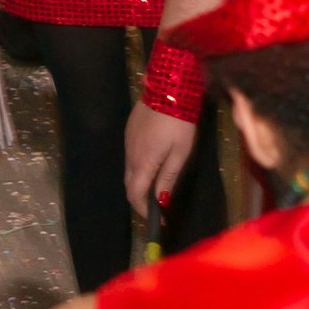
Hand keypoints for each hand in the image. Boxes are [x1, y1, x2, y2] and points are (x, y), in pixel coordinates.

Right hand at [125, 103, 196, 217]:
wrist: (168, 87)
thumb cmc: (180, 122)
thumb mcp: (181, 152)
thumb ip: (168, 177)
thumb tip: (161, 201)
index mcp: (143, 163)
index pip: (136, 195)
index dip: (145, 211)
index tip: (157, 220)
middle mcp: (130, 155)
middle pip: (130, 185)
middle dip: (141, 199)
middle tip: (157, 206)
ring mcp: (127, 142)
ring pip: (129, 170)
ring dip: (140, 182)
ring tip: (157, 187)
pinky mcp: (129, 131)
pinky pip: (131, 156)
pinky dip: (139, 167)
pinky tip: (153, 163)